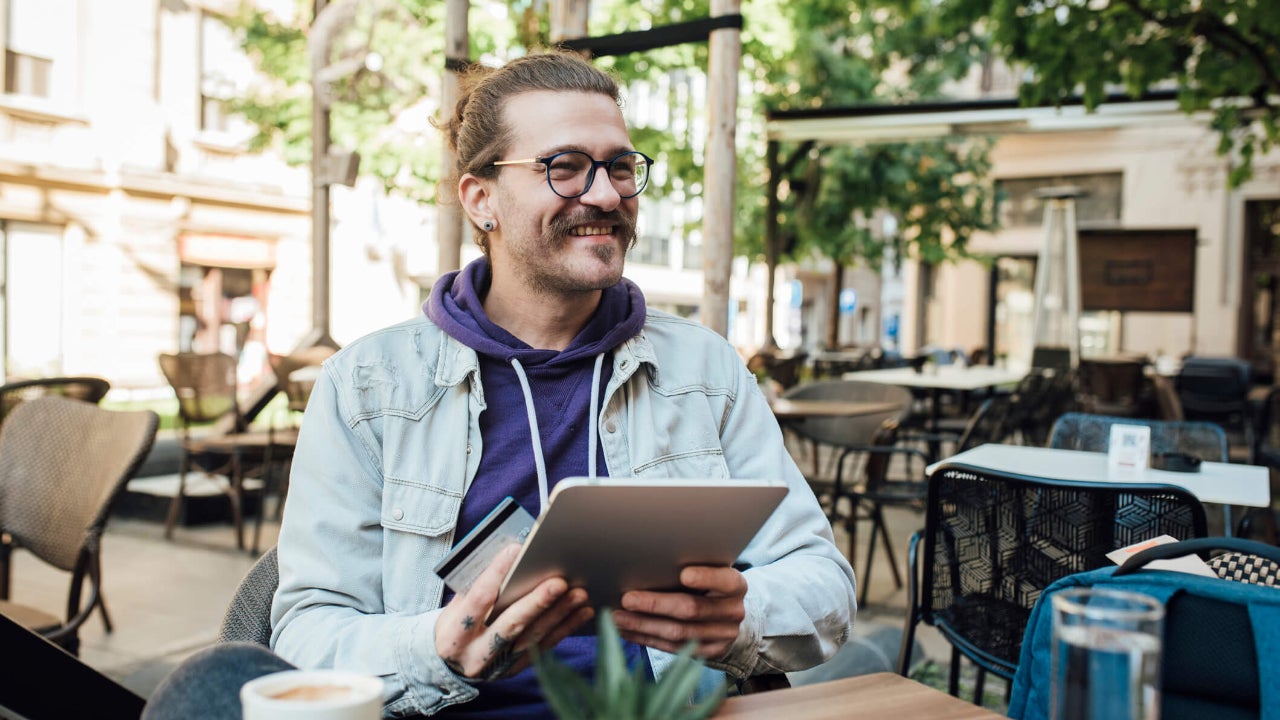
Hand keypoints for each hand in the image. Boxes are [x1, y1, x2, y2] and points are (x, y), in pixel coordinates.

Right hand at [436, 543, 593, 680]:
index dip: (496, 574)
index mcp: (454, 633)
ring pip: (533, 638)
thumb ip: (477, 585)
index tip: (516, 550)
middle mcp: (475, 654)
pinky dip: (564, 628)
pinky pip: (544, 649)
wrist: (448, 664)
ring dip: (559, 614)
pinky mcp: (514, 671)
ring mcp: (496, 666)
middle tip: (560, 581)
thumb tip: (512, 555)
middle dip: (537, 601)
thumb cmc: (455, 623)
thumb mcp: (455, 606)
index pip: (478, 600)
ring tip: (580, 594)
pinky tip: (582, 612)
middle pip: (511, 624)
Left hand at [612, 565, 746, 658]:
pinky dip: (647, 639)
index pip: (724, 580)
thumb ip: (691, 565)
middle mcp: (733, 612)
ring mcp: (722, 636)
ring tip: (618, 617)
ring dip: (644, 625)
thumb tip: (649, 560)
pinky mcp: (708, 653)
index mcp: (735, 585)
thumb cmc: (709, 583)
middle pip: (691, 609)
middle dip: (655, 604)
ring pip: (678, 633)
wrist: (728, 615)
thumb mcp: (710, 570)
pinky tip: (628, 631)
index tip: (684, 574)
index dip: (706, 577)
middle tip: (627, 599)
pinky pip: (673, 648)